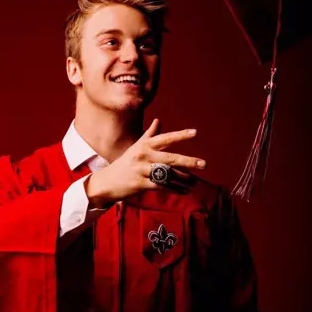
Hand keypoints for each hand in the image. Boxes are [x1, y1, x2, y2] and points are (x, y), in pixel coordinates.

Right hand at [85, 118, 205, 207]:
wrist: (107, 182)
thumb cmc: (125, 163)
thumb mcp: (136, 147)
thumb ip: (149, 135)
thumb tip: (159, 120)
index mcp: (144, 145)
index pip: (165, 138)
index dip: (180, 135)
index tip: (195, 133)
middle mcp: (143, 156)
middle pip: (170, 158)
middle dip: (188, 162)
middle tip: (204, 164)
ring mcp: (141, 170)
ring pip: (167, 174)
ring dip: (184, 179)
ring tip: (195, 183)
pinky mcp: (140, 184)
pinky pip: (162, 187)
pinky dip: (175, 189)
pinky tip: (184, 191)